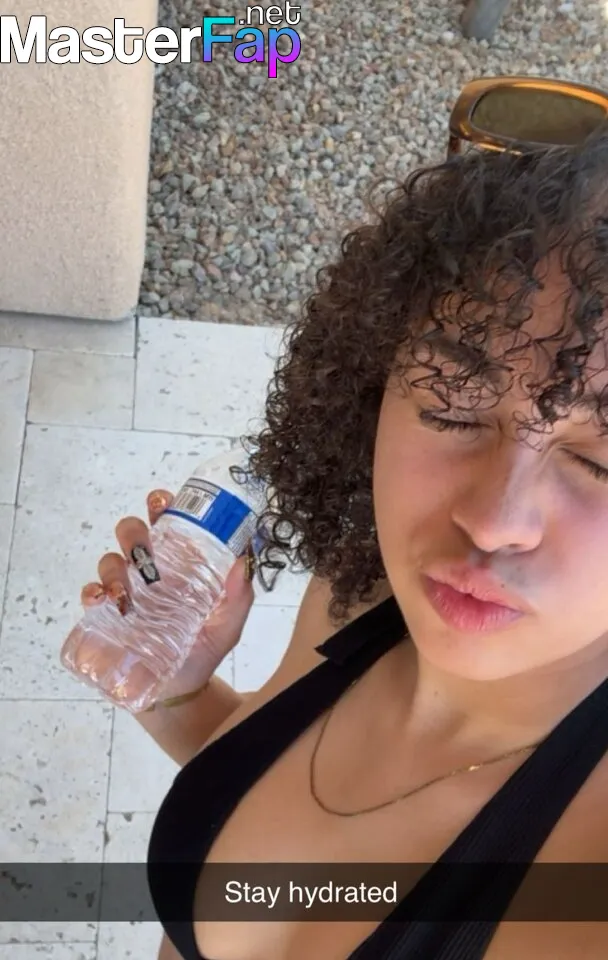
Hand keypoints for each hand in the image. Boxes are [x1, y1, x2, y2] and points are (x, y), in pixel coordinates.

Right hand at [78, 489, 255, 705]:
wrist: (179, 693)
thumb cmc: (203, 651)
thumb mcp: (228, 625)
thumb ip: (239, 597)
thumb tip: (245, 559)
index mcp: (179, 564)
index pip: (166, 524)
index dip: (160, 505)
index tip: (162, 501)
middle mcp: (149, 572)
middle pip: (132, 535)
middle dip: (133, 531)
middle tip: (143, 547)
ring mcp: (125, 593)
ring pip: (110, 561)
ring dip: (114, 566)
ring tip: (124, 589)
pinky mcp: (105, 617)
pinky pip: (91, 595)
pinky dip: (92, 592)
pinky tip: (102, 600)